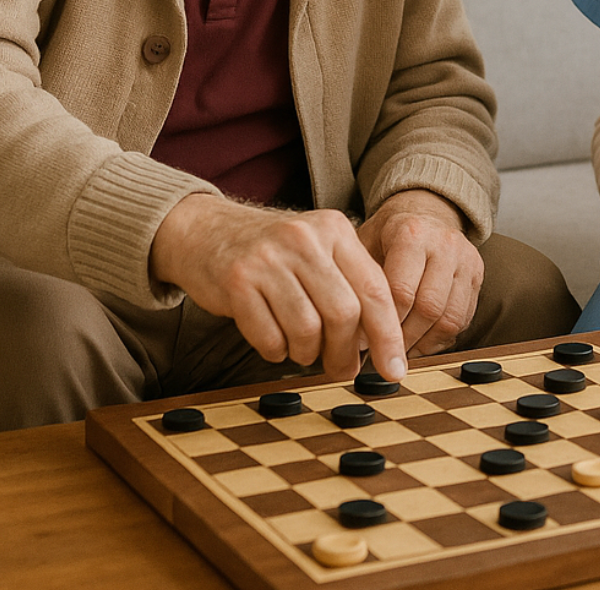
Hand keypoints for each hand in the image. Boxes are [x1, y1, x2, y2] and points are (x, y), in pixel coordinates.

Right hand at [150, 194, 405, 382]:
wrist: (205, 230)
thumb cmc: (273, 252)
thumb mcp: (318, 250)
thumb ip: (350, 285)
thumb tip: (382, 346)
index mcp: (335, 228)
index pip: (375, 289)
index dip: (388, 336)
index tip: (394, 369)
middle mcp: (304, 238)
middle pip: (344, 313)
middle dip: (345, 353)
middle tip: (340, 369)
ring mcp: (269, 258)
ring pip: (307, 330)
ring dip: (307, 354)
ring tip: (301, 349)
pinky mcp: (237, 281)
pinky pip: (270, 339)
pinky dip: (276, 352)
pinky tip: (274, 342)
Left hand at [356, 189, 483, 356]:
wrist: (425, 211)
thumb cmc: (389, 234)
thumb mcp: (365, 243)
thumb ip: (358, 280)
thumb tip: (348, 332)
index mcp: (412, 233)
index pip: (401, 292)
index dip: (383, 324)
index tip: (366, 344)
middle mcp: (445, 244)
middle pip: (428, 308)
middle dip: (404, 339)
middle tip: (384, 353)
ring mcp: (466, 259)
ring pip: (449, 318)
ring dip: (423, 343)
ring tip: (401, 351)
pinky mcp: (478, 274)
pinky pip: (463, 319)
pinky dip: (441, 339)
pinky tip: (420, 342)